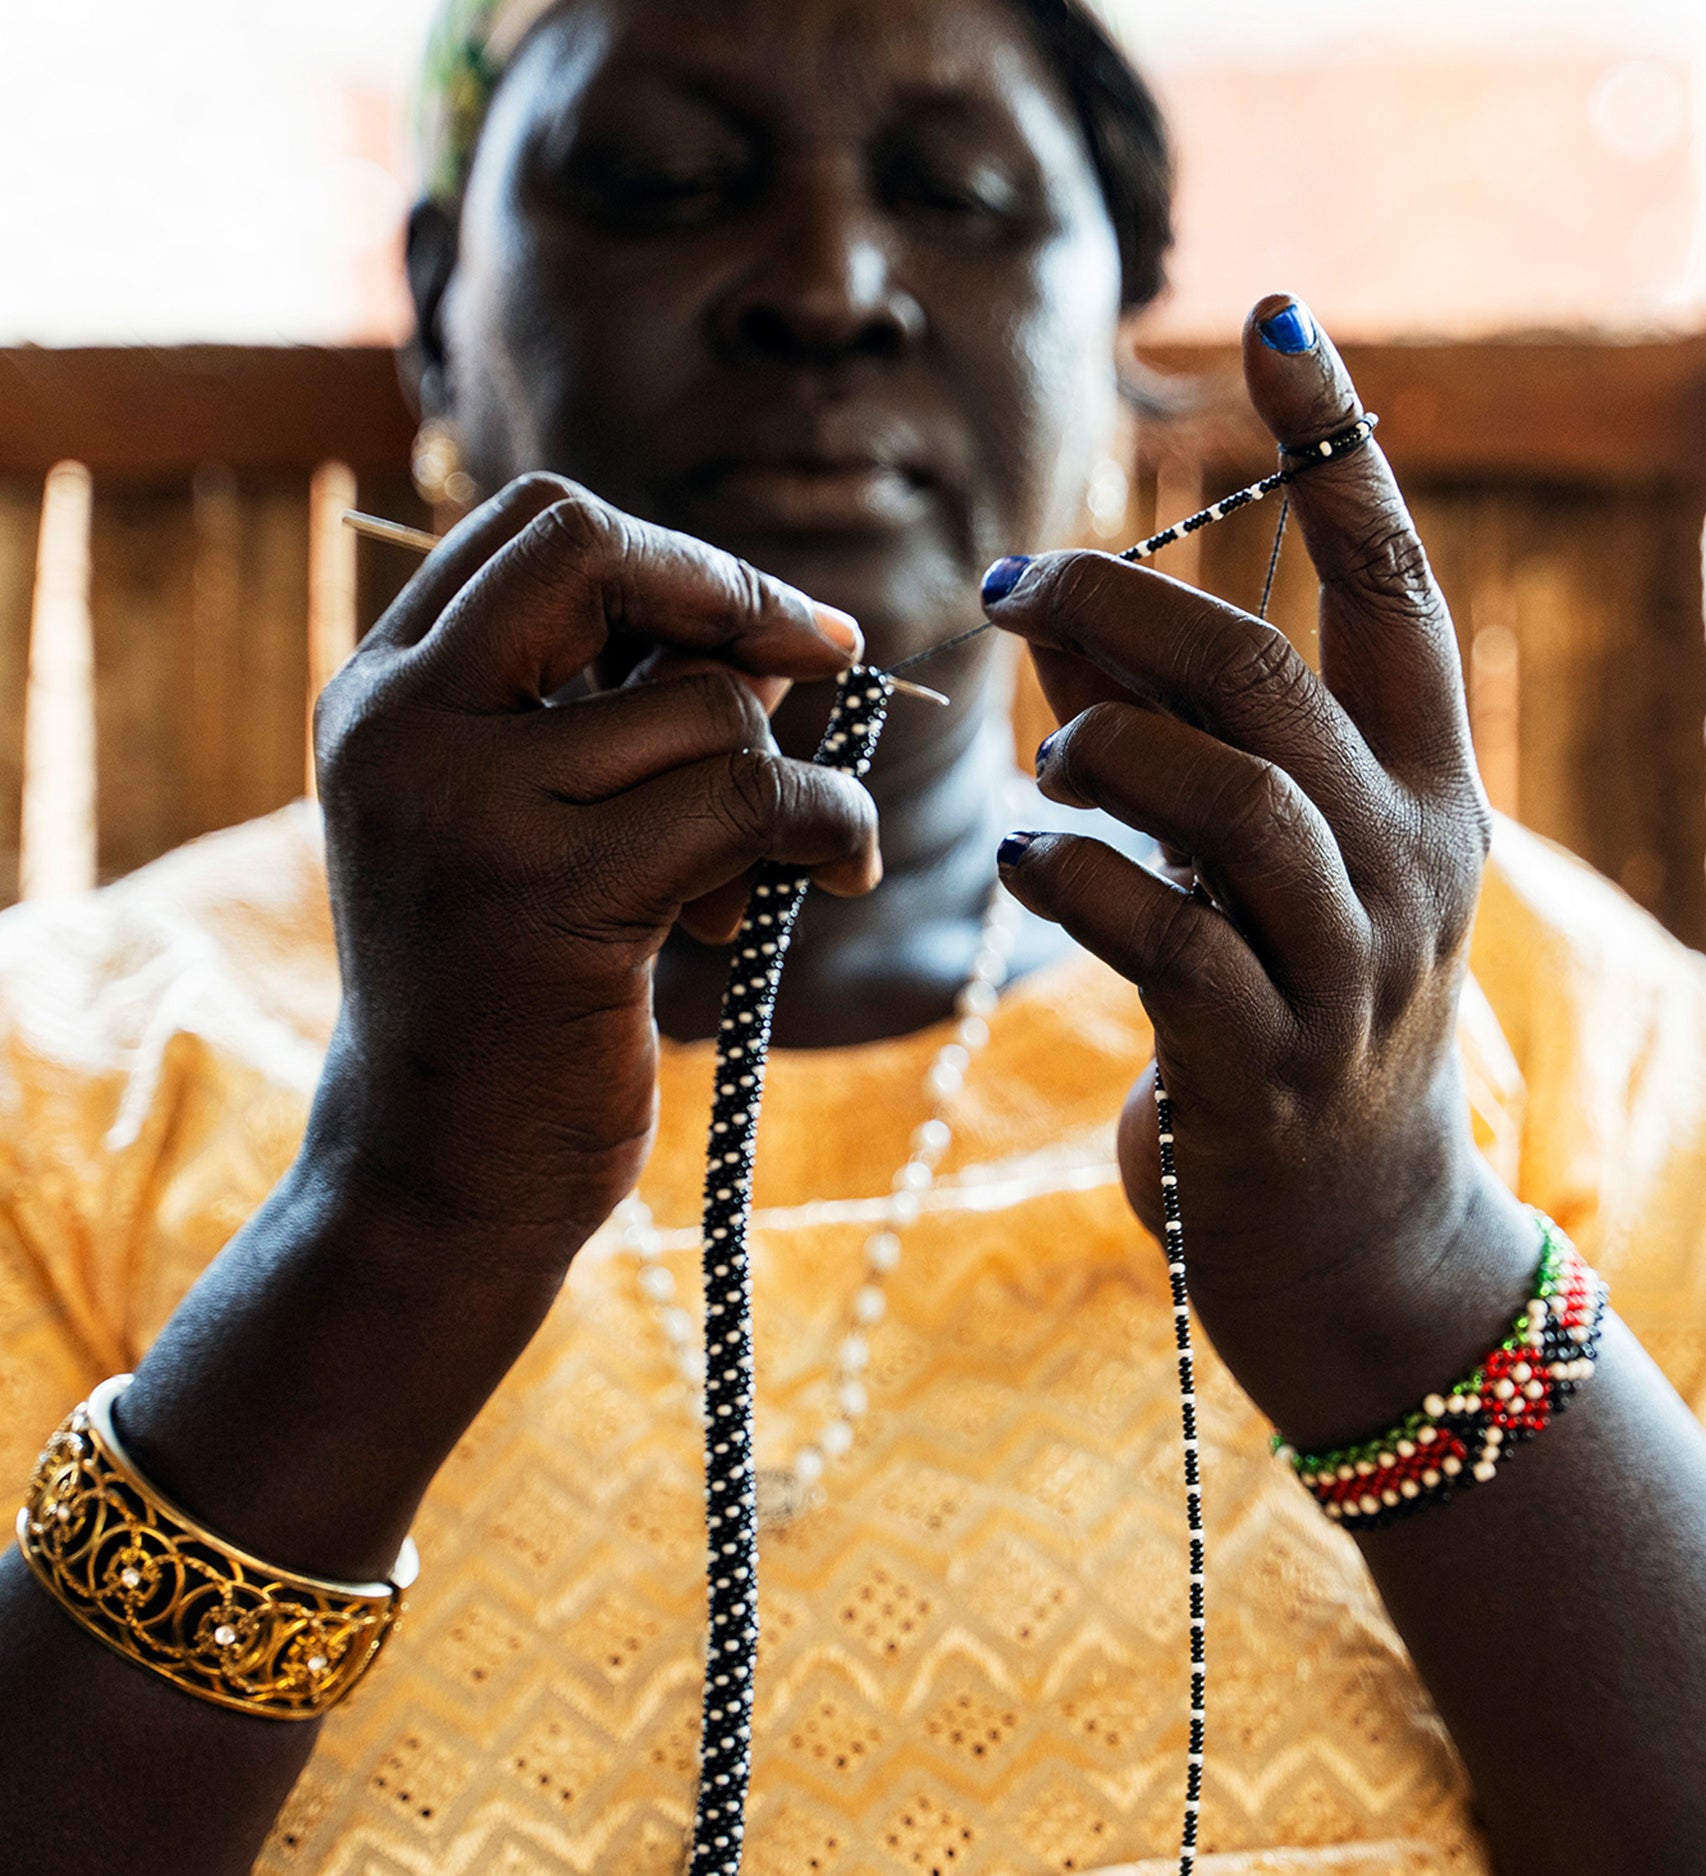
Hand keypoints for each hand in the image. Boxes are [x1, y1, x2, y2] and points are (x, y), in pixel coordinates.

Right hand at [308, 473, 877, 1262]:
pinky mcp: (555, 897)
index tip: (770, 621)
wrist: (443, 1170)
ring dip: (786, 778)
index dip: (673, 552)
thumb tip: (781, 635)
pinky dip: (830, 826)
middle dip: (740, 599)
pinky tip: (832, 881)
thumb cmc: (509, 992)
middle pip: (597, 555)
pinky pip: (752, 797)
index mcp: (382, 694)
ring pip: (705, 704)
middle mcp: (400, 728)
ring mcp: (467, 810)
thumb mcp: (538, 825)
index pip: (535, 526)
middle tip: (826, 661)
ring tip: (763, 872)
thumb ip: (623, 715)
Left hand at [986, 296, 1526, 1445]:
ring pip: (1228, 796)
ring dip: (1100, 750)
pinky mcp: (1262, 1063)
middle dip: (1126, 605)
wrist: (1351, 1242)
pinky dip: (1069, 874)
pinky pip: (1158, 932)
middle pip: (1270, 677)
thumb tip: (1068, 612)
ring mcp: (1347, 968)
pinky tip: (1023, 858)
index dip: (1335, 449)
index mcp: (1427, 788)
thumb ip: (1172, 734)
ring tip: (1044, 763)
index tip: (1274, 318)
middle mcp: (1410, 860)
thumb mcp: (1260, 866)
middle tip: (1011, 577)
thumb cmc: (1288, 1019)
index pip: (1392, 584)